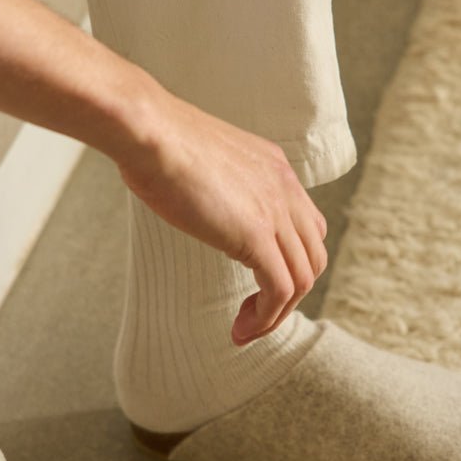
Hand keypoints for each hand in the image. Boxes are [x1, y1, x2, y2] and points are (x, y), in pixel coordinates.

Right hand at [117, 86, 329, 345]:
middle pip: (313, 257)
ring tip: (245, 329)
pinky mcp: (255, 235)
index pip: (308, 226)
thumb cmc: (155, 142)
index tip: (256, 283)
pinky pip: (280, 290)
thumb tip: (200, 200)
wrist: (148, 131)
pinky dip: (266, 317)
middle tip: (253, 313)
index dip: (289, 262)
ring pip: (302, 279)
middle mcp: (285, 189)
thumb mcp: (202, 161)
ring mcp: (274, 212)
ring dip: (276, 314)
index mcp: (275, 169)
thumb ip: (218, 183)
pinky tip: (241, 328)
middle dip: (288, 294)